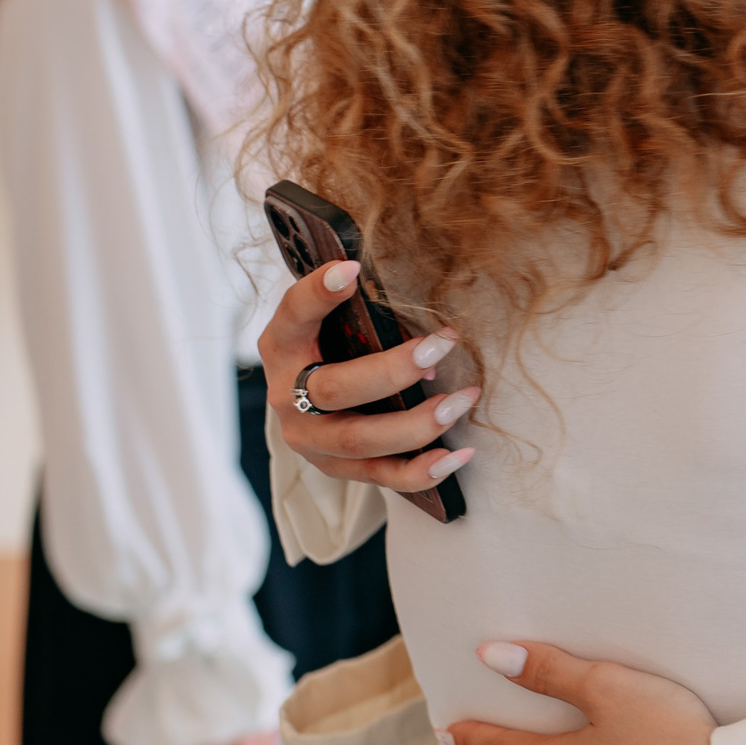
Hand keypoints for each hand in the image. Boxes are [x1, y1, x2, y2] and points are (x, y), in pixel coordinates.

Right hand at [259, 261, 474, 492]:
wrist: (310, 407)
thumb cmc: (334, 349)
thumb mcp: (335, 325)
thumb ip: (365, 317)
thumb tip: (432, 336)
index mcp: (283, 346)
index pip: (293, 314)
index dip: (317, 292)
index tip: (352, 268)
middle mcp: (287, 395)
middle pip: (332, 389)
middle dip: (391, 371)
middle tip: (440, 348)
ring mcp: (309, 438)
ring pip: (359, 439)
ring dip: (417, 423)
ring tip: (461, 401)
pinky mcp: (336, 468)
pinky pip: (381, 476)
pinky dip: (423, 470)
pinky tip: (459, 455)